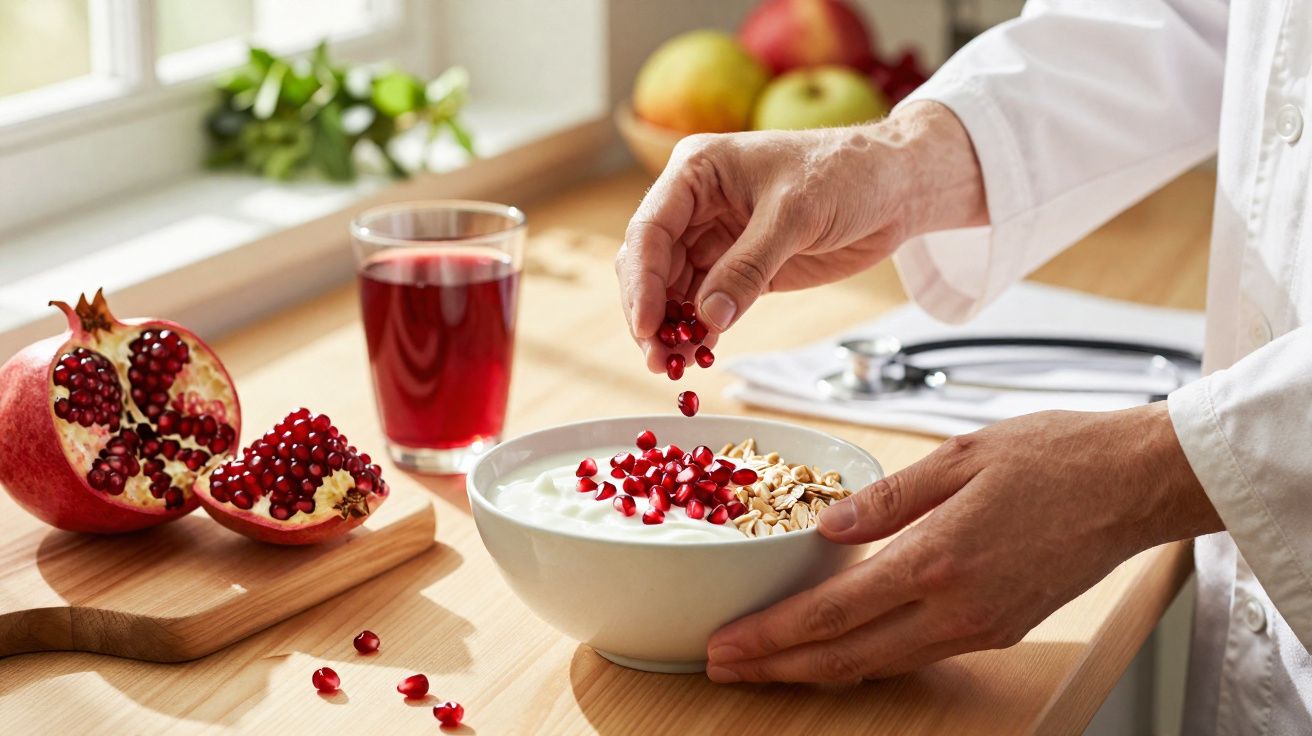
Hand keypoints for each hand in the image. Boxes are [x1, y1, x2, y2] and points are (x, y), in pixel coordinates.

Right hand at [615, 101, 986, 371]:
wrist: (894, 187)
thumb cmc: (847, 175)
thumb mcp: (796, 215)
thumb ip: (749, 266)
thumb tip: (708, 317)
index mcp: (697, 172)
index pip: (650, 230)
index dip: (642, 282)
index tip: (646, 326)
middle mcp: (695, 204)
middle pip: (651, 265)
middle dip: (651, 313)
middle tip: (658, 359)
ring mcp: (715, 238)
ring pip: (674, 291)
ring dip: (670, 330)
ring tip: (673, 368)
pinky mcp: (738, 268)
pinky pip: (705, 305)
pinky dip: (698, 332)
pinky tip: (696, 358)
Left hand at [704, 403, 1221, 682]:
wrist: (1133, 484)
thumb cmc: (1053, 457)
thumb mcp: (958, 457)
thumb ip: (885, 499)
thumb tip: (824, 529)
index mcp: (936, 561)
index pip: (832, 614)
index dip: (771, 636)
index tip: (724, 645)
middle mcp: (955, 610)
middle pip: (845, 658)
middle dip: (776, 668)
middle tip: (721, 667)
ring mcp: (980, 628)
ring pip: (879, 666)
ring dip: (815, 668)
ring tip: (766, 663)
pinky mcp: (999, 631)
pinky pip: (916, 655)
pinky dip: (865, 658)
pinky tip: (837, 647)